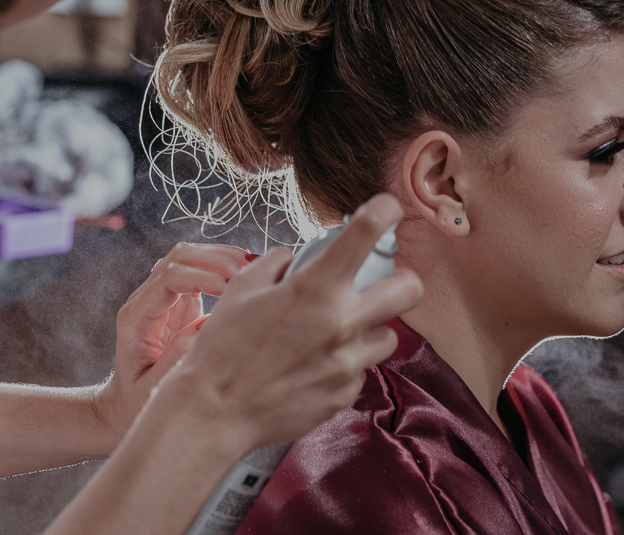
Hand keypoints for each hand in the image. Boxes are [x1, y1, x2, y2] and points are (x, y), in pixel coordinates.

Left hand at [93, 243, 249, 445]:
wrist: (123, 404)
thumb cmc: (135, 401)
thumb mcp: (153, 387)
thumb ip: (178, 356)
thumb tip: (208, 325)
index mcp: (136, 317)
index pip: (169, 279)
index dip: (202, 277)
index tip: (230, 288)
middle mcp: (146, 299)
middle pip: (179, 257)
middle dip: (216, 259)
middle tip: (249, 273)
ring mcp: (162, 296)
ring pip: (190, 257)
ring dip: (222, 257)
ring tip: (254, 267)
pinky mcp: (179, 300)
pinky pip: (201, 270)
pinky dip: (224, 267)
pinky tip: (246, 273)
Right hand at [158, 194, 423, 452]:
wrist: (214, 413)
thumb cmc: (222, 348)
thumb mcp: (242, 288)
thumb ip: (279, 264)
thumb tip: (297, 259)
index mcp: (316, 287)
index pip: (367, 232)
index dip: (384, 211)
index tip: (387, 209)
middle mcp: (341, 322)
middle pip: (410, 290)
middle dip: (402, 281)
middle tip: (382, 285)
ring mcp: (348, 362)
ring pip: (388, 336)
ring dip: (370, 329)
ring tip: (338, 333)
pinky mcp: (345, 394)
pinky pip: (362, 370)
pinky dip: (346, 363)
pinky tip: (316, 366)